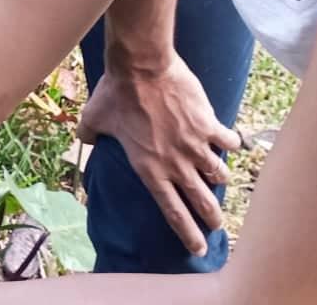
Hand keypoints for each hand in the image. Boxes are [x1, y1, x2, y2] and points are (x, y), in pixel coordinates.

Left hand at [77, 52, 242, 255]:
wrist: (142, 67)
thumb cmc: (116, 93)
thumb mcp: (94, 118)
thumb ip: (89, 134)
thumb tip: (83, 138)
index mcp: (149, 170)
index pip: (172, 212)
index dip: (187, 233)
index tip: (198, 248)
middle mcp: (176, 164)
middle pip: (201, 201)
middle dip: (212, 218)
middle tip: (217, 226)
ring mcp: (195, 146)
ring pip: (218, 173)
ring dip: (220, 178)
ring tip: (221, 179)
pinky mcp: (209, 124)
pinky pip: (228, 141)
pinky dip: (232, 143)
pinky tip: (232, 142)